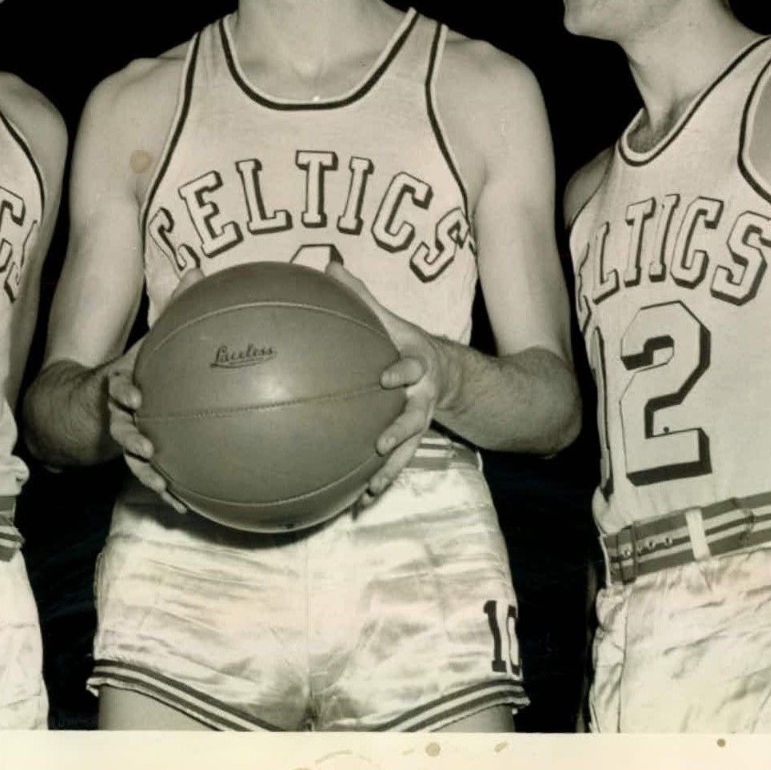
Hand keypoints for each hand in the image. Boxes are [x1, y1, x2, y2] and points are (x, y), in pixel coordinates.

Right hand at [105, 267, 204, 514]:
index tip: (136, 396)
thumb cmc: (130, 369)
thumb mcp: (147, 340)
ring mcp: (120, 438)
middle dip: (129, 438)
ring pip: (128, 459)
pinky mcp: (129, 459)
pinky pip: (146, 477)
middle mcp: (115, 413)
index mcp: (117, 383)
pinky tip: (185, 506)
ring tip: (163, 486)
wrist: (82, 408)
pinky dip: (164, 490)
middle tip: (146, 445)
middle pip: (118, 427)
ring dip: (145, 473)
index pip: (115, 385)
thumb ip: (172, 308)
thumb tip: (200, 269)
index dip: (123, 390)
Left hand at [325, 261, 458, 504]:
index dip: (403, 373)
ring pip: (407, 450)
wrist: (442, 372)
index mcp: (417, 365)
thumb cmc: (403, 342)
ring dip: (390, 470)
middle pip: (415, 417)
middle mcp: (422, 398)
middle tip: (381, 442)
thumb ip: (361, 296)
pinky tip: (358, 504)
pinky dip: (380, 483)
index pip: (413, 368)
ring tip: (371, 490)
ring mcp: (418, 423)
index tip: (387, 379)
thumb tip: (328, 265)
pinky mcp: (410, 442)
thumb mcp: (389, 319)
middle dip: (400, 430)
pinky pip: (396, 466)